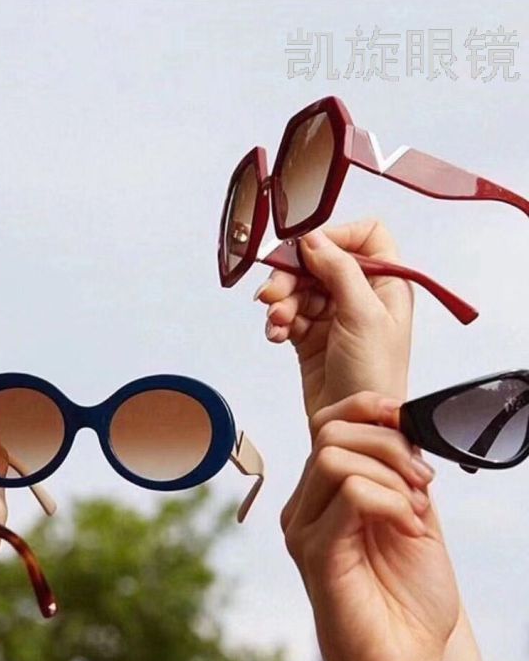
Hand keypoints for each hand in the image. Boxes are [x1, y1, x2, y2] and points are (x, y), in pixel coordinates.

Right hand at [258, 220, 412, 419]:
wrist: (354, 424)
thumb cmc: (375, 377)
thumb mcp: (363, 316)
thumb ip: (339, 271)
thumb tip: (314, 239)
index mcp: (386, 283)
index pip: (364, 237)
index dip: (335, 237)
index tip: (307, 249)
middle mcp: (360, 295)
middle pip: (319, 262)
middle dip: (293, 275)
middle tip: (274, 292)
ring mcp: (334, 314)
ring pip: (299, 287)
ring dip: (282, 300)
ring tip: (277, 319)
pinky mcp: (310, 334)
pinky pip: (287, 313)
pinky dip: (278, 320)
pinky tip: (277, 333)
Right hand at [281, 392, 457, 660]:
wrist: (401, 660)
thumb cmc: (406, 598)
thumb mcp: (411, 519)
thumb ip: (398, 475)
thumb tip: (402, 428)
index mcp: (322, 495)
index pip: (327, 424)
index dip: (366, 408)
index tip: (406, 419)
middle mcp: (304, 506)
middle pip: (330, 433)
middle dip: (388, 443)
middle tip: (424, 480)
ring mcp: (303, 527)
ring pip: (333, 457)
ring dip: (389, 472)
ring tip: (417, 507)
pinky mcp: (314, 550)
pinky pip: (348, 494)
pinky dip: (390, 500)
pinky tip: (409, 527)